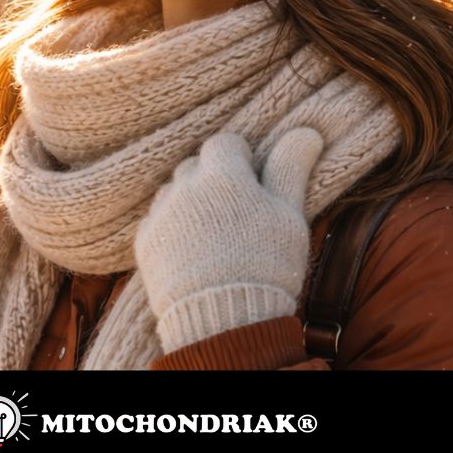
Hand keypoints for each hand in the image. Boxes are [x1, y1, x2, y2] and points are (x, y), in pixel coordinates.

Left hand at [134, 127, 324, 353]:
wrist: (224, 321)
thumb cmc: (266, 264)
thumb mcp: (289, 215)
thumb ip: (291, 169)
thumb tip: (306, 131)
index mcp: (222, 174)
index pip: (225, 143)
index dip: (241, 159)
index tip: (252, 182)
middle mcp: (185, 186)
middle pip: (197, 165)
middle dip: (214, 179)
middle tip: (235, 212)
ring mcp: (161, 213)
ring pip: (175, 191)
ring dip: (191, 202)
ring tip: (213, 234)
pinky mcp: (145, 241)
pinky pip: (158, 220)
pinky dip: (173, 228)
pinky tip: (192, 251)